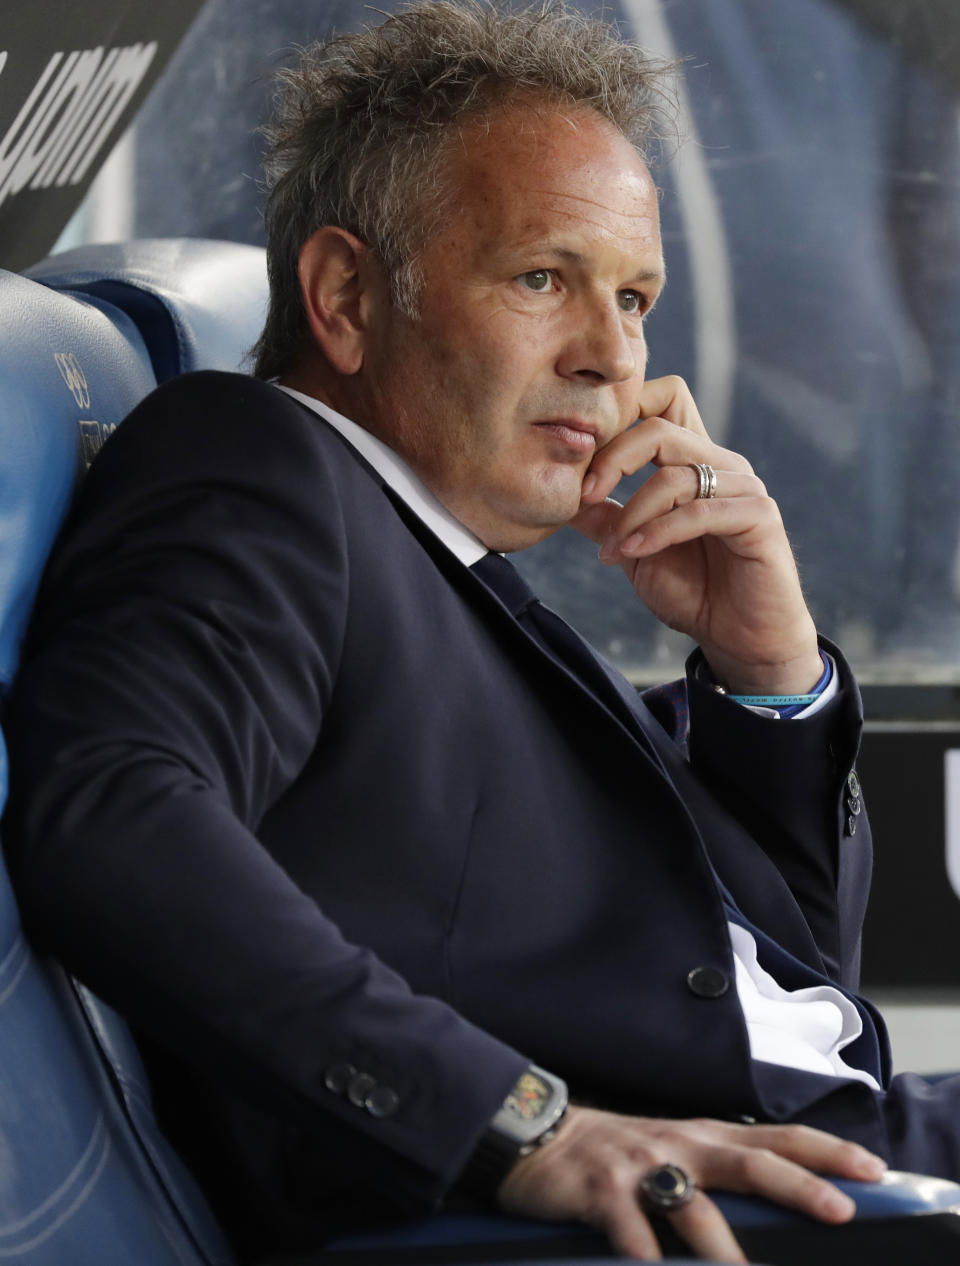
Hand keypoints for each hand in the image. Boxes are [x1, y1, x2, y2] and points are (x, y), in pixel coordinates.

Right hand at [497, 1105, 886, 1262]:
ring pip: (692, 1205)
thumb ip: (718, 1168)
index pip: (775, 1139)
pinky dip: (646, 1256)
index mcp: (702, 1137)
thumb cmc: (616, 1154)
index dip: (824, 1151)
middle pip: (749, 1162)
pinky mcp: (601, 1191)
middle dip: (797, 1185)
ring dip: (722, 1247)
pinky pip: (630, 1230)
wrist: (537, 1136)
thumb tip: (778, 1194)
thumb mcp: (672, 1149)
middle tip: (840, 1210)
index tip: (871, 1170)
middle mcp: (679, 1146)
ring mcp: (640, 1167)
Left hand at [571, 376, 821, 695]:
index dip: (623, 410)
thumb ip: (605, 521)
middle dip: (613, 459)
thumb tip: (563, 498)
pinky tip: (635, 552)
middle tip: (585, 496)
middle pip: (659, 428)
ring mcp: (743, 488)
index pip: (665, 399)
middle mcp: (721, 465)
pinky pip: (700, 511)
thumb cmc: (694, 591)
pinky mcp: (759, 517)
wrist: (740, 639)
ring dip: (633, 513)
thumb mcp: (635, 552)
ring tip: (612, 549)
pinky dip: (659, 531)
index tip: (582, 456)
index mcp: (692, 462)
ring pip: (675, 474)